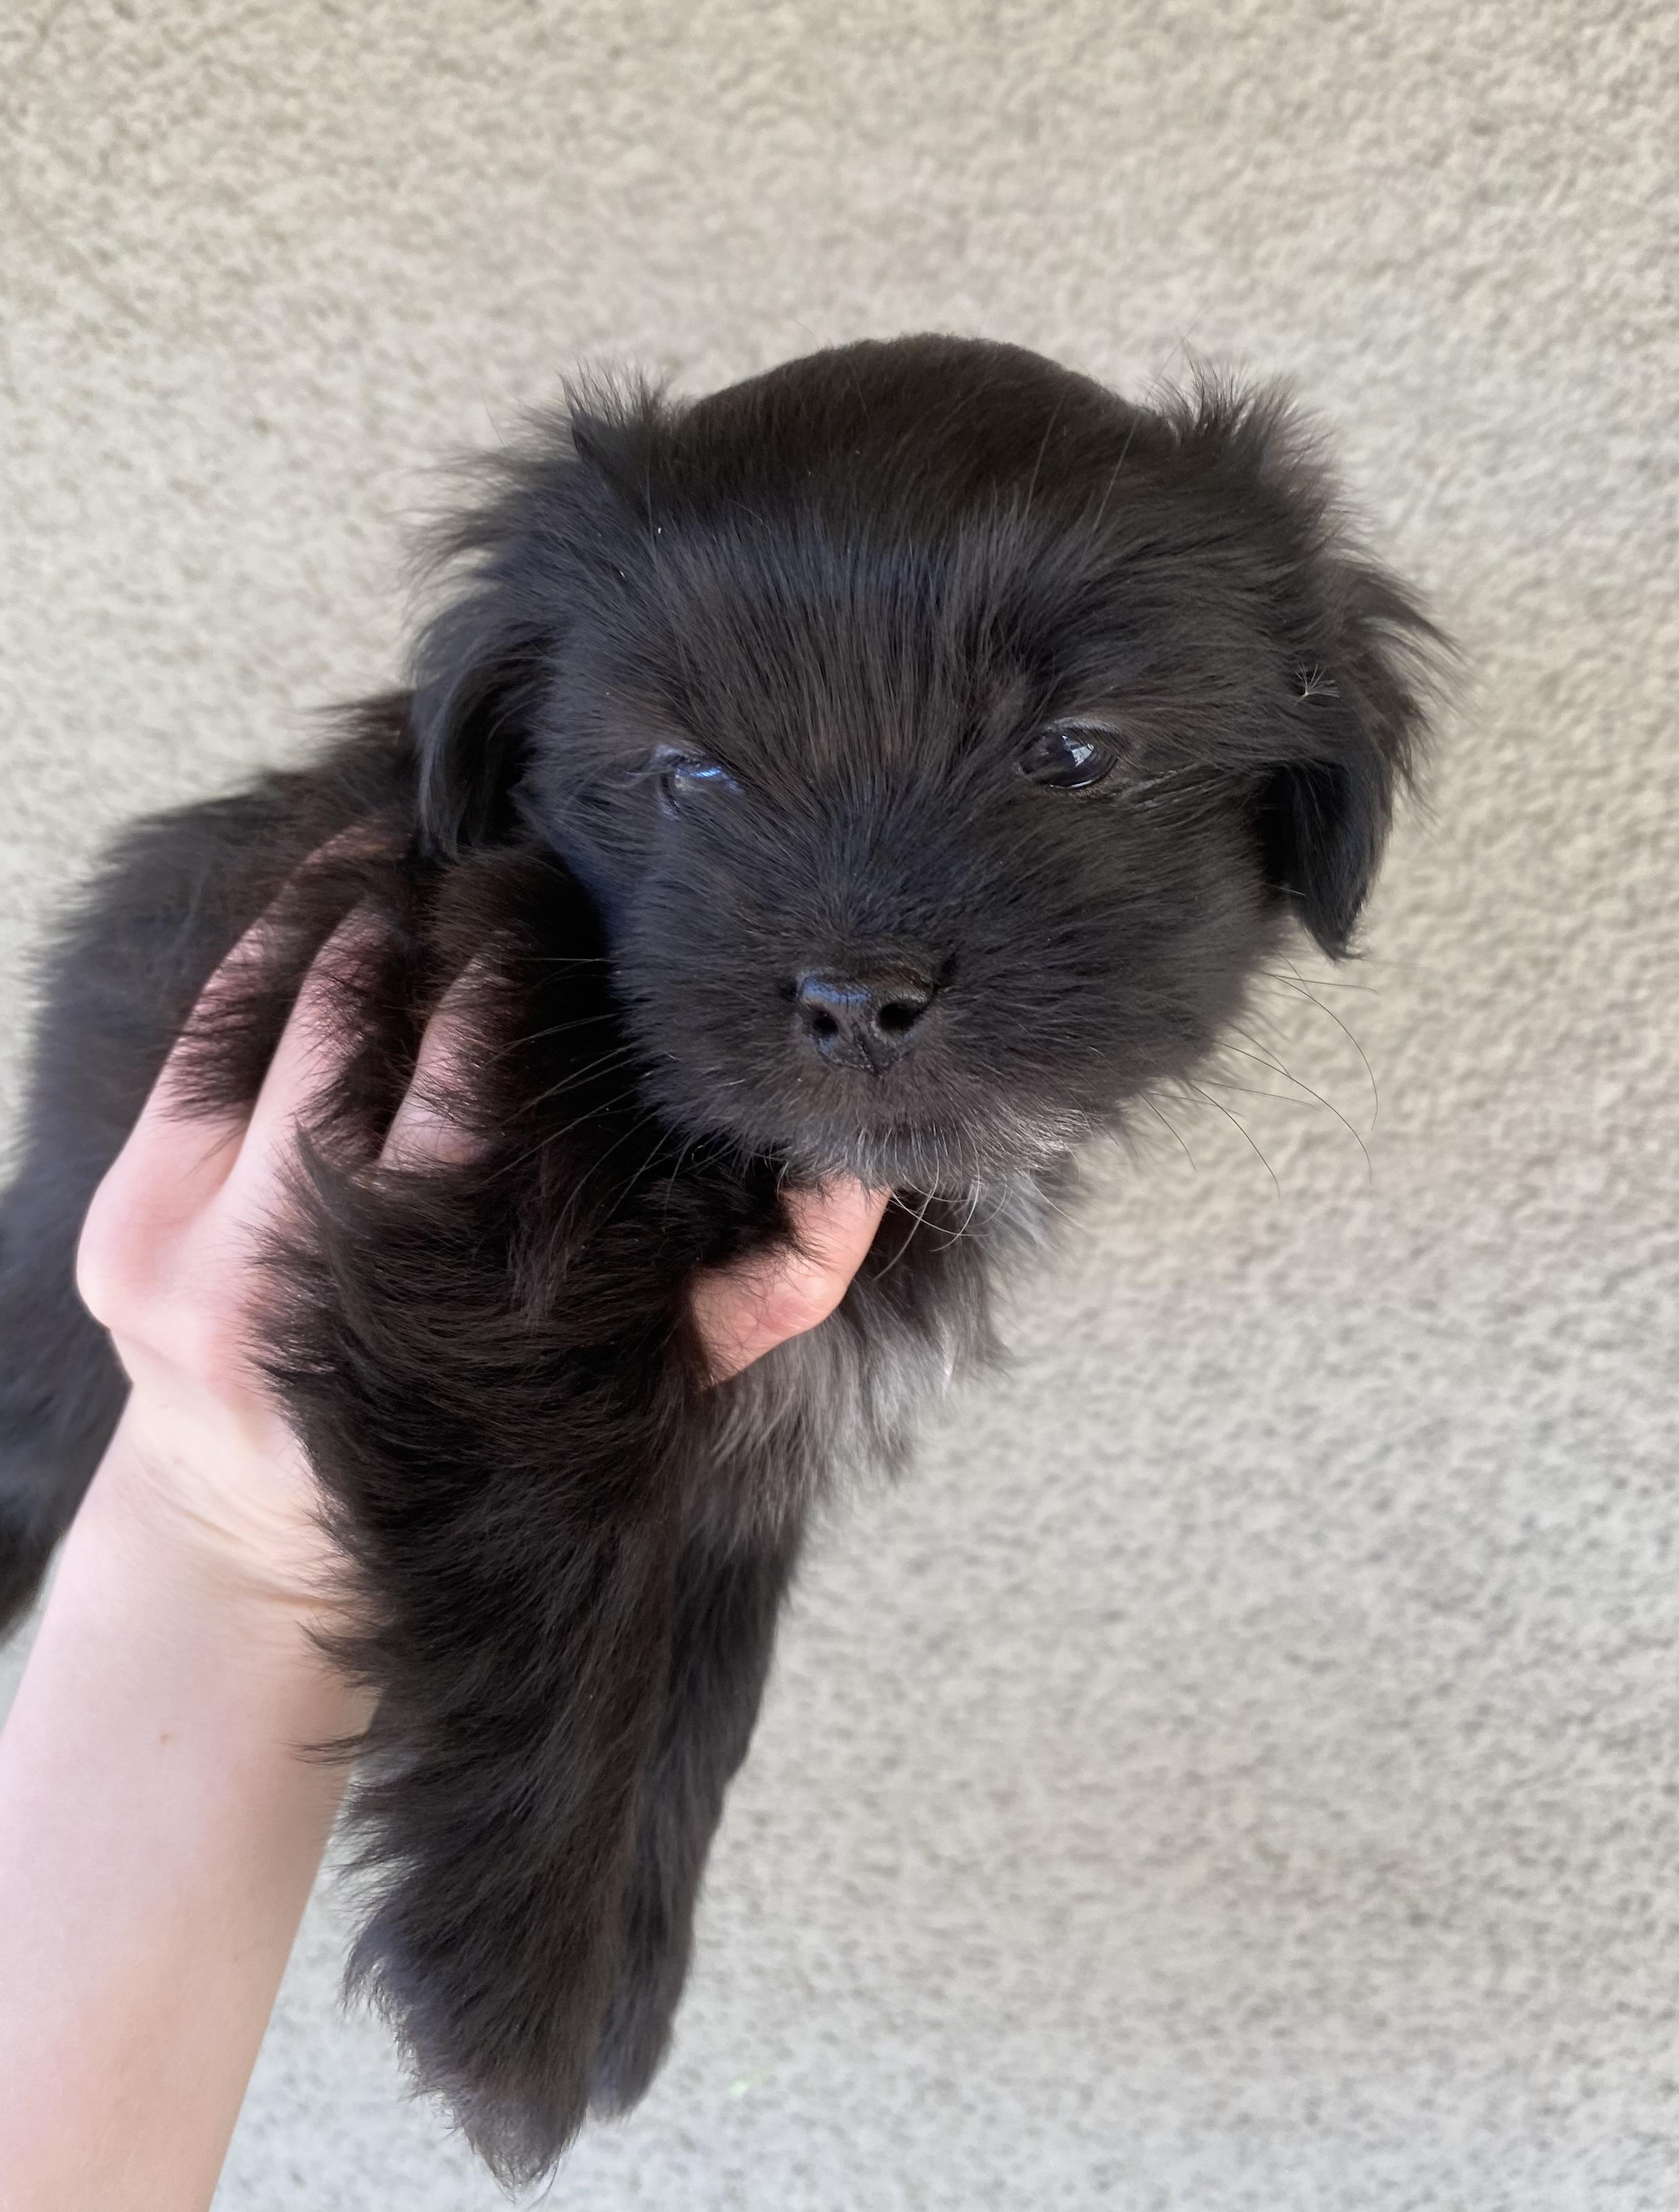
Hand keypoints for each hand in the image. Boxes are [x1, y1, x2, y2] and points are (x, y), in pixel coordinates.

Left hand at [75, 913, 886, 1620]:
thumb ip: (756, 1296)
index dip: (511, 989)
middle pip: (363, 1044)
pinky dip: (269, 942)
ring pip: (282, 1021)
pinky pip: (198, 1038)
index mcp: (427, 1315)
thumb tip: (856, 1177)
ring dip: (358, 917)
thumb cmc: (484, 1428)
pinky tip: (340, 886)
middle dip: (436, 938)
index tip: (560, 918)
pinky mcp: (125, 1219)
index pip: (467, 1108)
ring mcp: (186, 1245)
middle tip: (506, 877)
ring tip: (430, 859)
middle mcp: (285, 1280)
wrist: (264, 1515)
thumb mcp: (635, 1387)